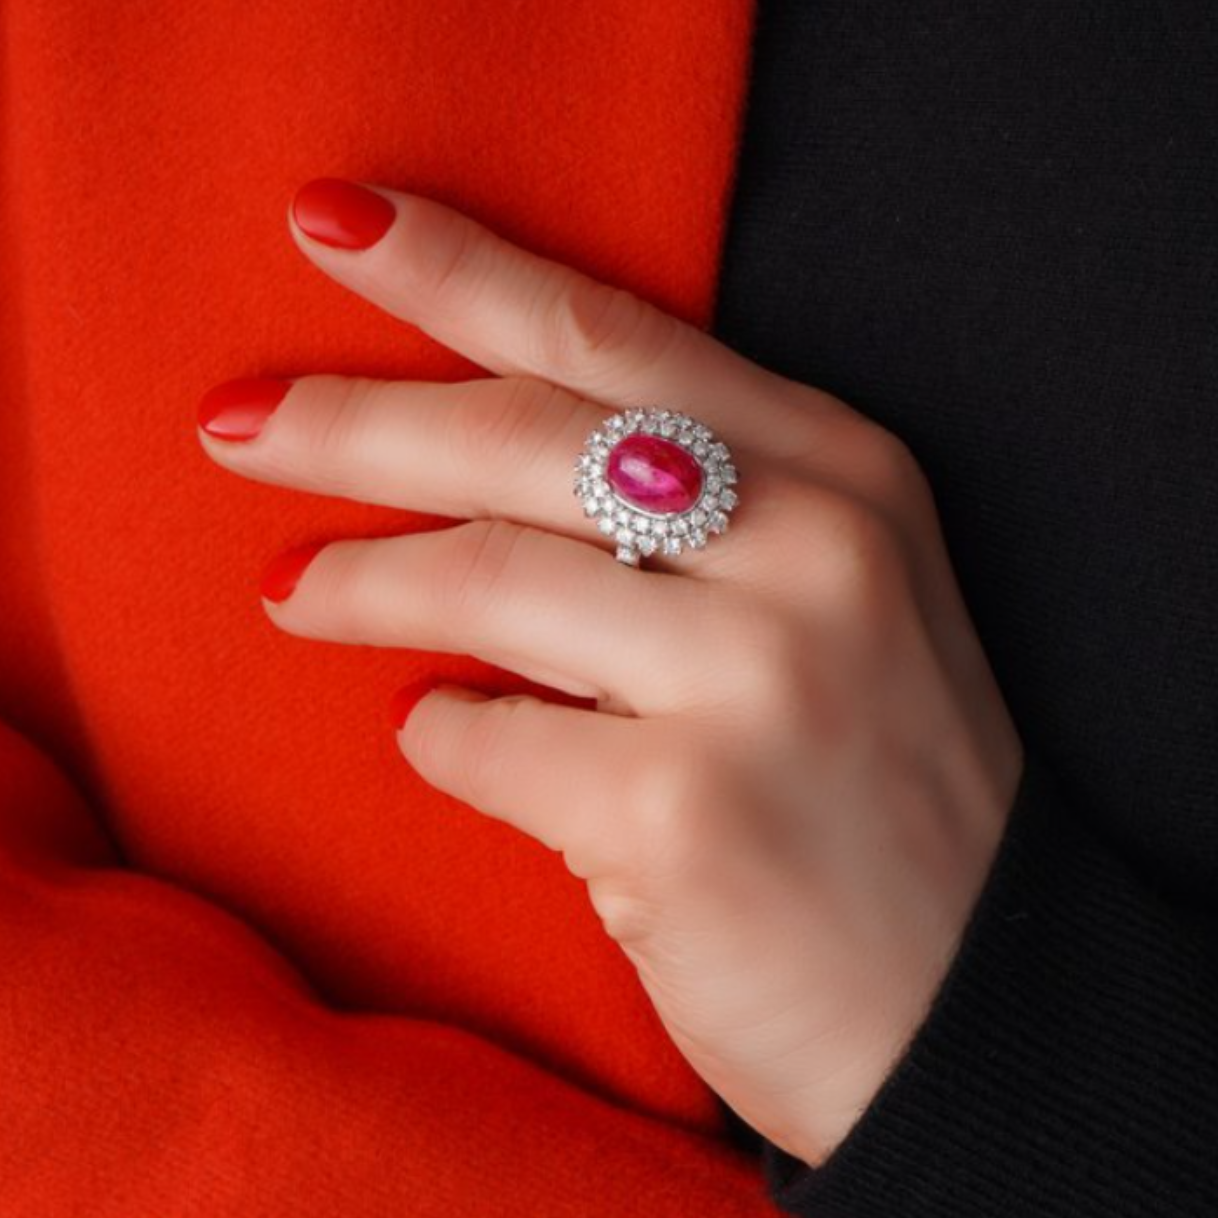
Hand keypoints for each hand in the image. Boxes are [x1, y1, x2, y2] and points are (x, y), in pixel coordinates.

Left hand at [195, 178, 1024, 1168]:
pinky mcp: (685, 813)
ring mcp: (756, 677)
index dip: (457, 269)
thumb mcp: (831, 595)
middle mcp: (812, 548)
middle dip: (354, 421)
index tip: (330, 220)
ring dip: (360, 582)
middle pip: (525, 439)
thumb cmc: (869, 781)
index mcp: (844, 472)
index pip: (614, 336)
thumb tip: (463, 461)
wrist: (980, 997)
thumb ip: (693, 506)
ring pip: (486, 578)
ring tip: (297, 587)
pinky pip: (488, 739)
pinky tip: (438, 734)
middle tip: (238, 423)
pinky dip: (438, 735)